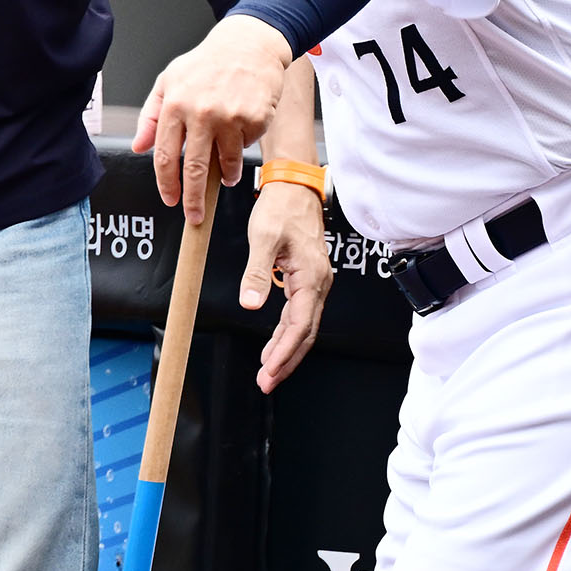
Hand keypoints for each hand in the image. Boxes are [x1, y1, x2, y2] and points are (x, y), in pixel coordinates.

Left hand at [133, 15, 292, 222]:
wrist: (249, 44)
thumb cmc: (206, 64)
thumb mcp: (169, 82)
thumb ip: (151, 117)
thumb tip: (138, 147)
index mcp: (175, 105)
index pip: (165, 156)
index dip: (166, 184)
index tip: (170, 200)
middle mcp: (201, 113)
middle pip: (193, 170)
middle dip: (193, 200)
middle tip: (195, 215)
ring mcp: (230, 117)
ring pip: (225, 164)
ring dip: (225, 177)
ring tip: (226, 175)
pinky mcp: (254, 119)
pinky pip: (246, 148)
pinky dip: (242, 148)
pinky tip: (240, 132)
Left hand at [239, 180, 331, 391]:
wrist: (294, 187)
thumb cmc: (281, 208)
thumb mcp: (262, 238)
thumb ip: (257, 273)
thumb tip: (251, 304)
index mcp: (311, 277)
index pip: (300, 326)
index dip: (284, 352)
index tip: (269, 371)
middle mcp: (319, 283)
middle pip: (306, 333)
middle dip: (286, 360)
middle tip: (266, 382)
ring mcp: (316, 281)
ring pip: (304, 325)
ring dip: (287, 349)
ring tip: (269, 370)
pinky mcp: (308, 277)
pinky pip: (300, 313)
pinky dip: (288, 332)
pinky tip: (275, 343)